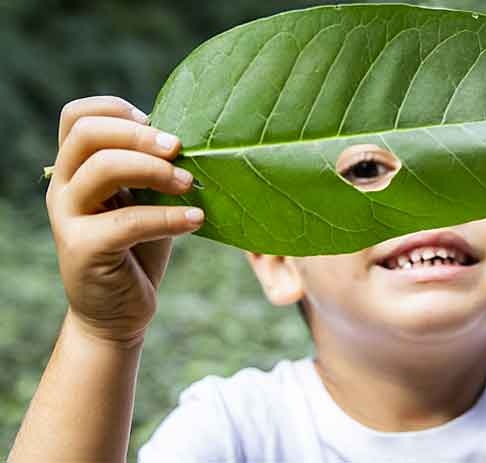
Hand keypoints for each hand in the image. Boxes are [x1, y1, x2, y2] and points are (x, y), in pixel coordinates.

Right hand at [46, 96, 203, 344]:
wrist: (118, 313)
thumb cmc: (137, 250)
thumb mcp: (144, 202)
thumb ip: (151, 172)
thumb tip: (191, 141)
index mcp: (76, 170)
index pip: (77, 116)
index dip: (116, 109)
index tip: (156, 122)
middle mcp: (64, 188)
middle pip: (88, 134)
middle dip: (140, 135)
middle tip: (179, 149)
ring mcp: (68, 218)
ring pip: (103, 168)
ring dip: (155, 170)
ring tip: (189, 184)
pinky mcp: (83, 249)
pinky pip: (128, 220)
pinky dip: (168, 217)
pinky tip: (196, 221)